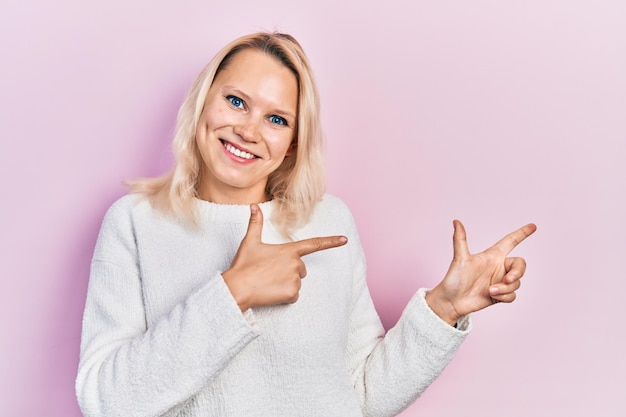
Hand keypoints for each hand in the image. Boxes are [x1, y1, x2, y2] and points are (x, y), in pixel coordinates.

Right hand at [222, 204, 347, 310]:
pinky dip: (284, 296)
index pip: (314, 244)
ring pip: (297, 282)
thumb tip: (253, 205)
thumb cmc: (244, 265)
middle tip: (270, 272)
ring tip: (268, 282)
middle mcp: (296, 264)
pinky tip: (271, 293)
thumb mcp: (250, 242)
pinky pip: (293, 296)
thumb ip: (255, 223)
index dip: (331, 241)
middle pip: (301, 268)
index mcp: (289, 250)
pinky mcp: (292, 294)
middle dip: (289, 270)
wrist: (237, 288)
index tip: (345, 239)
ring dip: (286, 283)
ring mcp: (295, 279)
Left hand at [426, 220, 536, 325]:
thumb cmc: (453, 279)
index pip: (510, 241)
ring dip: (505, 288)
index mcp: (492, 256)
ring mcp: (500, 281)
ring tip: (490, 290)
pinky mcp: (500, 295)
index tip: (533, 226)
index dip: (522, 233)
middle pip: (520, 265)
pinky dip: (505, 296)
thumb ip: (460, 239)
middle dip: (518, 272)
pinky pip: (512, 295)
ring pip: (516, 282)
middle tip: (507, 279)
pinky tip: (492, 296)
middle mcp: (498, 267)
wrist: (451, 302)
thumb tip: (456, 221)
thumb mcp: (460, 259)